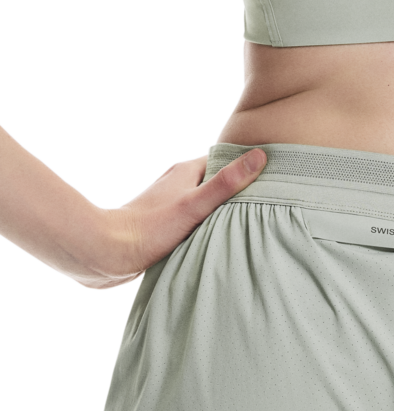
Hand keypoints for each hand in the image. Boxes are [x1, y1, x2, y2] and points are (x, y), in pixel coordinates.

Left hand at [89, 149, 268, 288]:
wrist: (107, 253)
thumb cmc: (150, 229)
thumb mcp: (195, 205)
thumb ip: (226, 184)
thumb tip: (258, 156)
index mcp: (185, 171)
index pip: (223, 161)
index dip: (245, 168)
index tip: (269, 178)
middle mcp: (176, 184)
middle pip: (215, 182)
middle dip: (235, 192)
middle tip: (262, 205)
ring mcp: (169, 204)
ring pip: (203, 202)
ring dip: (219, 212)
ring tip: (243, 225)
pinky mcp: (163, 224)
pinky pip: (193, 220)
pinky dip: (206, 226)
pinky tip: (215, 240)